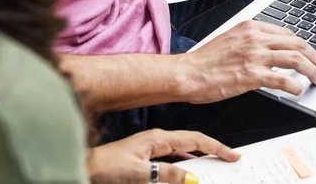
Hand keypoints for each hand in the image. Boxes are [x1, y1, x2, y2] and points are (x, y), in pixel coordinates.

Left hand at [88, 129, 240, 183]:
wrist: (84, 168)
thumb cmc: (105, 167)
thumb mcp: (140, 173)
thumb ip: (168, 174)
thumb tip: (192, 178)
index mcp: (158, 138)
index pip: (195, 139)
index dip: (216, 146)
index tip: (232, 154)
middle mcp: (157, 141)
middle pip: (192, 144)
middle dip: (210, 152)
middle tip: (226, 161)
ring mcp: (151, 149)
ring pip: (182, 154)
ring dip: (196, 162)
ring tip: (209, 170)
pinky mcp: (146, 159)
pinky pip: (171, 162)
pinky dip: (182, 168)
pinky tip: (185, 176)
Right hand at [178, 20, 315, 103]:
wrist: (187, 73)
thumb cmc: (206, 61)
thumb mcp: (232, 39)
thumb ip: (253, 41)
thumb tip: (274, 52)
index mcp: (251, 27)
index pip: (288, 33)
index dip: (303, 45)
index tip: (309, 55)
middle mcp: (256, 38)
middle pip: (298, 43)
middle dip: (315, 57)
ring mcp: (255, 55)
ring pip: (297, 58)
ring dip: (312, 70)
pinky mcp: (252, 75)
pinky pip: (284, 79)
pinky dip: (296, 85)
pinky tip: (298, 90)